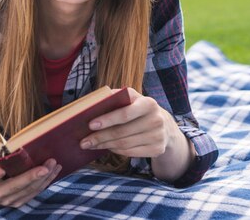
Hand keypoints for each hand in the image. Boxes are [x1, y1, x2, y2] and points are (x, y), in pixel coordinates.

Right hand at [0, 142, 61, 207]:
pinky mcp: (19, 200)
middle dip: (30, 178)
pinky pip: (34, 193)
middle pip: (14, 187)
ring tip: (53, 164)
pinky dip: (45, 183)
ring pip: (27, 191)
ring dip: (42, 179)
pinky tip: (55, 170)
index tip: (0, 170)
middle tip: (44, 166)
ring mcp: (9, 199)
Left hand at [79, 88, 194, 181]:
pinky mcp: (157, 149)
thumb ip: (116, 97)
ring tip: (91, 145)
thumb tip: (93, 103)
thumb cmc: (139, 109)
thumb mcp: (132, 98)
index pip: (125, 114)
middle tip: (84, 141)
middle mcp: (156, 120)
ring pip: (124, 144)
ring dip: (105, 145)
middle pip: (122, 132)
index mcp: (148, 103)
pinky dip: (116, 151)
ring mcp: (158, 136)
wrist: (165, 125)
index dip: (107, 120)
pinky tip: (106, 147)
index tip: (90, 125)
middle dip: (100, 137)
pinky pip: (130, 153)